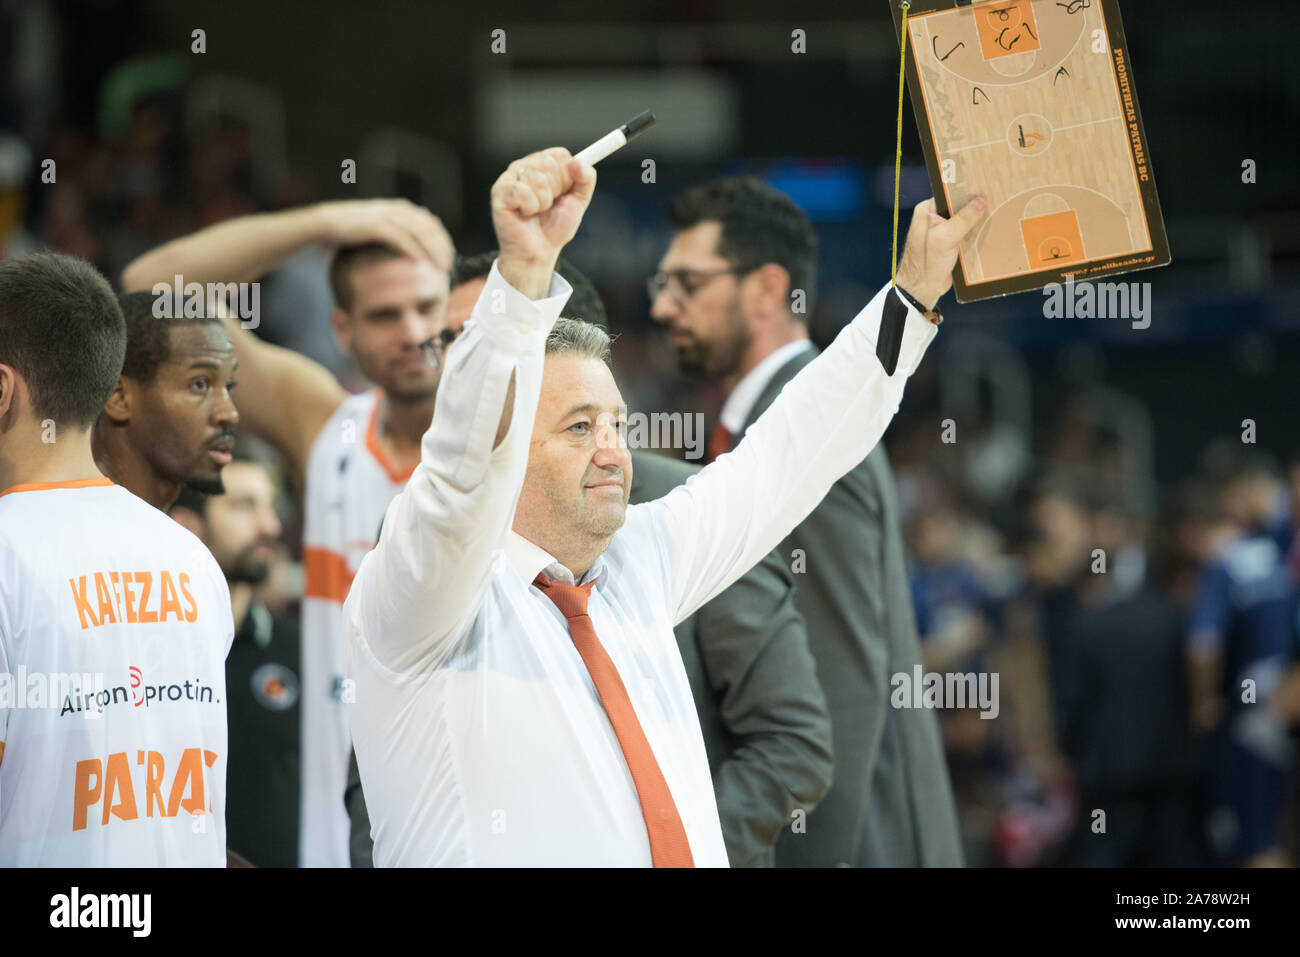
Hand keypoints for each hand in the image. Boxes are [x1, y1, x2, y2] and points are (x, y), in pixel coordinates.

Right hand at [315, 199, 453, 270]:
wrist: (328, 223)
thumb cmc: (355, 230)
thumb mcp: (381, 227)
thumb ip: (400, 231)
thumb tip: (418, 244)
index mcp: (401, 209)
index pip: (431, 223)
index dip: (444, 240)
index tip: (451, 257)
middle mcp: (397, 210)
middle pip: (429, 228)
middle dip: (442, 247)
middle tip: (449, 265)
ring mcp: (387, 216)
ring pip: (418, 233)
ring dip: (432, 250)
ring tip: (440, 267)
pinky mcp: (376, 226)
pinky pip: (400, 239)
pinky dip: (413, 251)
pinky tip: (421, 264)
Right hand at [490, 148, 595, 296]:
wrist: (539, 252)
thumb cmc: (554, 226)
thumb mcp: (579, 200)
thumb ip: (586, 178)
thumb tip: (577, 162)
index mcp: (543, 163)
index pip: (561, 155)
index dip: (567, 177)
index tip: (563, 193)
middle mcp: (525, 166)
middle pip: (550, 164)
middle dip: (556, 191)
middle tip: (548, 206)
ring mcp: (510, 177)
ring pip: (538, 179)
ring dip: (543, 202)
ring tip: (536, 212)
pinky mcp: (499, 191)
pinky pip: (523, 192)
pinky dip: (530, 207)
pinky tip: (524, 213)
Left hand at [895, 196, 986, 310]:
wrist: (922, 289)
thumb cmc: (926, 263)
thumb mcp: (945, 237)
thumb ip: (963, 219)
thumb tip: (981, 201)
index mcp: (927, 210)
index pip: (950, 193)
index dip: (968, 190)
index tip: (987, 187)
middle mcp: (935, 217)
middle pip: (960, 206)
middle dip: (976, 206)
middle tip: (997, 200)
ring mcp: (943, 230)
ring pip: (966, 220)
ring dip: (979, 221)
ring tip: (999, 213)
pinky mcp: (951, 243)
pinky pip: (967, 233)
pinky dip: (977, 234)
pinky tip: (991, 231)